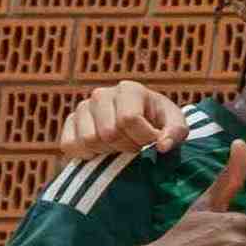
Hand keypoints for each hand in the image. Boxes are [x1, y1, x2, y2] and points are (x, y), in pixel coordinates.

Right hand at [61, 80, 186, 158]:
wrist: (142, 123)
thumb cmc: (160, 122)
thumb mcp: (175, 124)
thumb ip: (176, 132)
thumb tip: (162, 146)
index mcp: (129, 89)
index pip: (128, 119)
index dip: (142, 137)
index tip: (152, 141)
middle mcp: (102, 94)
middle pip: (108, 133)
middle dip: (127, 146)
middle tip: (136, 146)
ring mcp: (83, 108)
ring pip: (89, 140)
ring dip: (109, 152)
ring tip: (121, 146)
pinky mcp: (70, 123)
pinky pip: (69, 145)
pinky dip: (86, 155)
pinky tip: (103, 151)